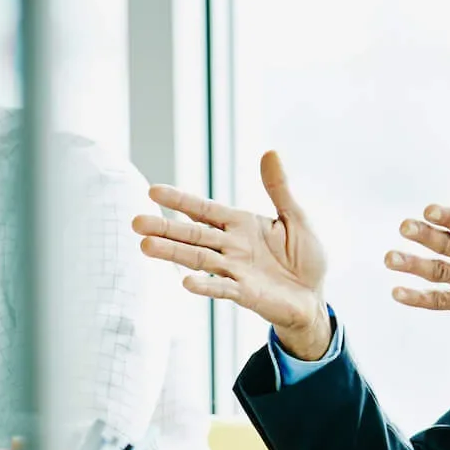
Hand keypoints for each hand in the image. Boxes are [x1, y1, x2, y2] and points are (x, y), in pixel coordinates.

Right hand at [135, 151, 332, 359]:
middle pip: (193, 235)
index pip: (204, 210)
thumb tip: (270, 152)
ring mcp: (236, 270)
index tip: (153, 191)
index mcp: (241, 225)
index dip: (181, 201)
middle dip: (164, 228)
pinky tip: (186, 283)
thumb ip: (279, 188)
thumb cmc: (304, 257)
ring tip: (146, 246)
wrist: (314, 297)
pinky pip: (223, 288)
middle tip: (135, 222)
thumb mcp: (296, 217)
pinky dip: (207, 286)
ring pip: (199, 259)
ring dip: (174, 253)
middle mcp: (232, 246)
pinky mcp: (246, 293)